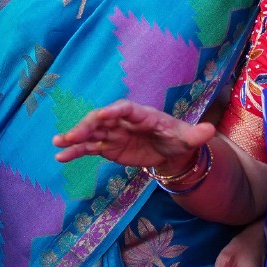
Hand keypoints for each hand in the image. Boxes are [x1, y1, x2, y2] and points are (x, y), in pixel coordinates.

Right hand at [53, 99, 213, 173]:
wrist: (171, 151)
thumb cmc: (179, 138)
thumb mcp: (189, 137)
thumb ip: (196, 134)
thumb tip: (209, 131)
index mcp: (142, 114)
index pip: (125, 109)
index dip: (113, 111)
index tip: (102, 114)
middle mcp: (123, 121)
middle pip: (102, 119)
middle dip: (86, 125)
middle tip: (72, 134)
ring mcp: (113, 133)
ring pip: (90, 133)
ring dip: (74, 137)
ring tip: (58, 143)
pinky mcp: (107, 146)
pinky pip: (88, 148)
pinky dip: (75, 151)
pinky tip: (61, 157)